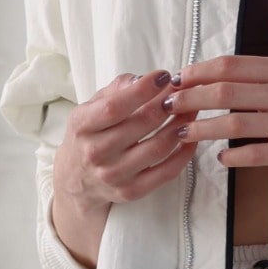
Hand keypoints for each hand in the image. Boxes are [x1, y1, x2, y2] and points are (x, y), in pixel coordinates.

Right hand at [50, 70, 194, 266]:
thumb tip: (145, 79)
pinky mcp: (131, 191)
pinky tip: (190, 136)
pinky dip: (184, 153)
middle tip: (184, 90)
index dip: (143, 90)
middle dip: (168, 104)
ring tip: (191, 110)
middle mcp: (95, 152)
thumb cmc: (90, 134)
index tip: (163, 76)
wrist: (76, 180)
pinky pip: (166, 172)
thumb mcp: (91, 106)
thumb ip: (117, 89)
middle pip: (142, 124)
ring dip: (181, 125)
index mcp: (82, 126)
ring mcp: (114, 175)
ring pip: (158, 147)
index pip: (115, 107)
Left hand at [164, 55, 267, 179]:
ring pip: (234, 121)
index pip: (229, 65)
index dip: (197, 72)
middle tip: (167, 107)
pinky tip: (220, 159)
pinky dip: (232, 156)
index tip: (175, 80)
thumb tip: (225, 78)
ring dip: (202, 128)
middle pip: (224, 90)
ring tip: (183, 135)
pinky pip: (256, 153)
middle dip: (189, 98)